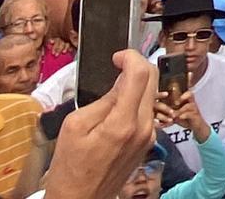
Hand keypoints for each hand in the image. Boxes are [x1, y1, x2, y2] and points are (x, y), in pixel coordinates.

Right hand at [42, 51, 158, 198]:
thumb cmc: (71, 167)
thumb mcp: (75, 126)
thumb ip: (102, 100)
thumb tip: (121, 81)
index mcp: (123, 123)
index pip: (141, 74)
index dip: (131, 56)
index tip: (117, 57)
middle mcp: (143, 128)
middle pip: (153, 80)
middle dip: (137, 66)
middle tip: (117, 65)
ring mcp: (148, 137)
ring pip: (151, 95)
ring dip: (137, 84)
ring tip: (113, 89)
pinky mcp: (147, 143)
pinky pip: (147, 112)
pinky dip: (137, 101)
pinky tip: (118, 107)